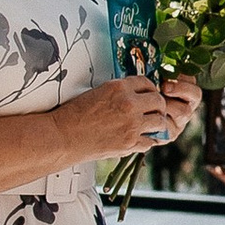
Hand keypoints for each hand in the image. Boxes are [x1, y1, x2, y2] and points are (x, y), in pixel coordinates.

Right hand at [59, 71, 202, 162]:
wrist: (64, 135)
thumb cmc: (75, 116)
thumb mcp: (98, 93)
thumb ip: (120, 93)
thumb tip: (135, 96)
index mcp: (119, 87)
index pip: (147, 82)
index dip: (150, 89)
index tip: (150, 94)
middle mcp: (129, 103)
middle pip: (158, 101)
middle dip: (158, 106)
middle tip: (154, 110)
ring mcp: (132, 124)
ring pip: (160, 121)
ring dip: (157, 123)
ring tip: (150, 125)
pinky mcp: (130, 142)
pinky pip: (150, 141)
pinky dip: (148, 140)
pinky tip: (141, 139)